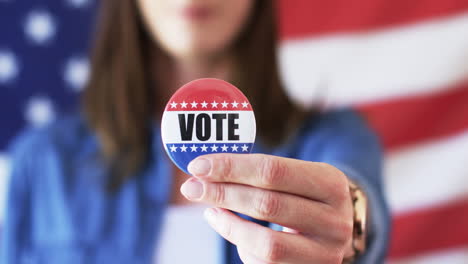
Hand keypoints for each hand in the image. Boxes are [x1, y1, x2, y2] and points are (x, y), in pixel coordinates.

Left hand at [180, 154, 353, 263]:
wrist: (337, 225)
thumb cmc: (304, 194)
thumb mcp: (295, 175)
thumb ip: (258, 172)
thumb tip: (203, 172)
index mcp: (331, 183)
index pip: (272, 171)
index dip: (231, 167)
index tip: (198, 166)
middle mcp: (335, 219)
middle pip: (267, 204)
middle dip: (222, 193)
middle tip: (191, 188)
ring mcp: (326, 252)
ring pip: (266, 243)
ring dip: (229, 225)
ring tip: (211, 211)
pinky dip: (243, 246)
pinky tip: (234, 229)